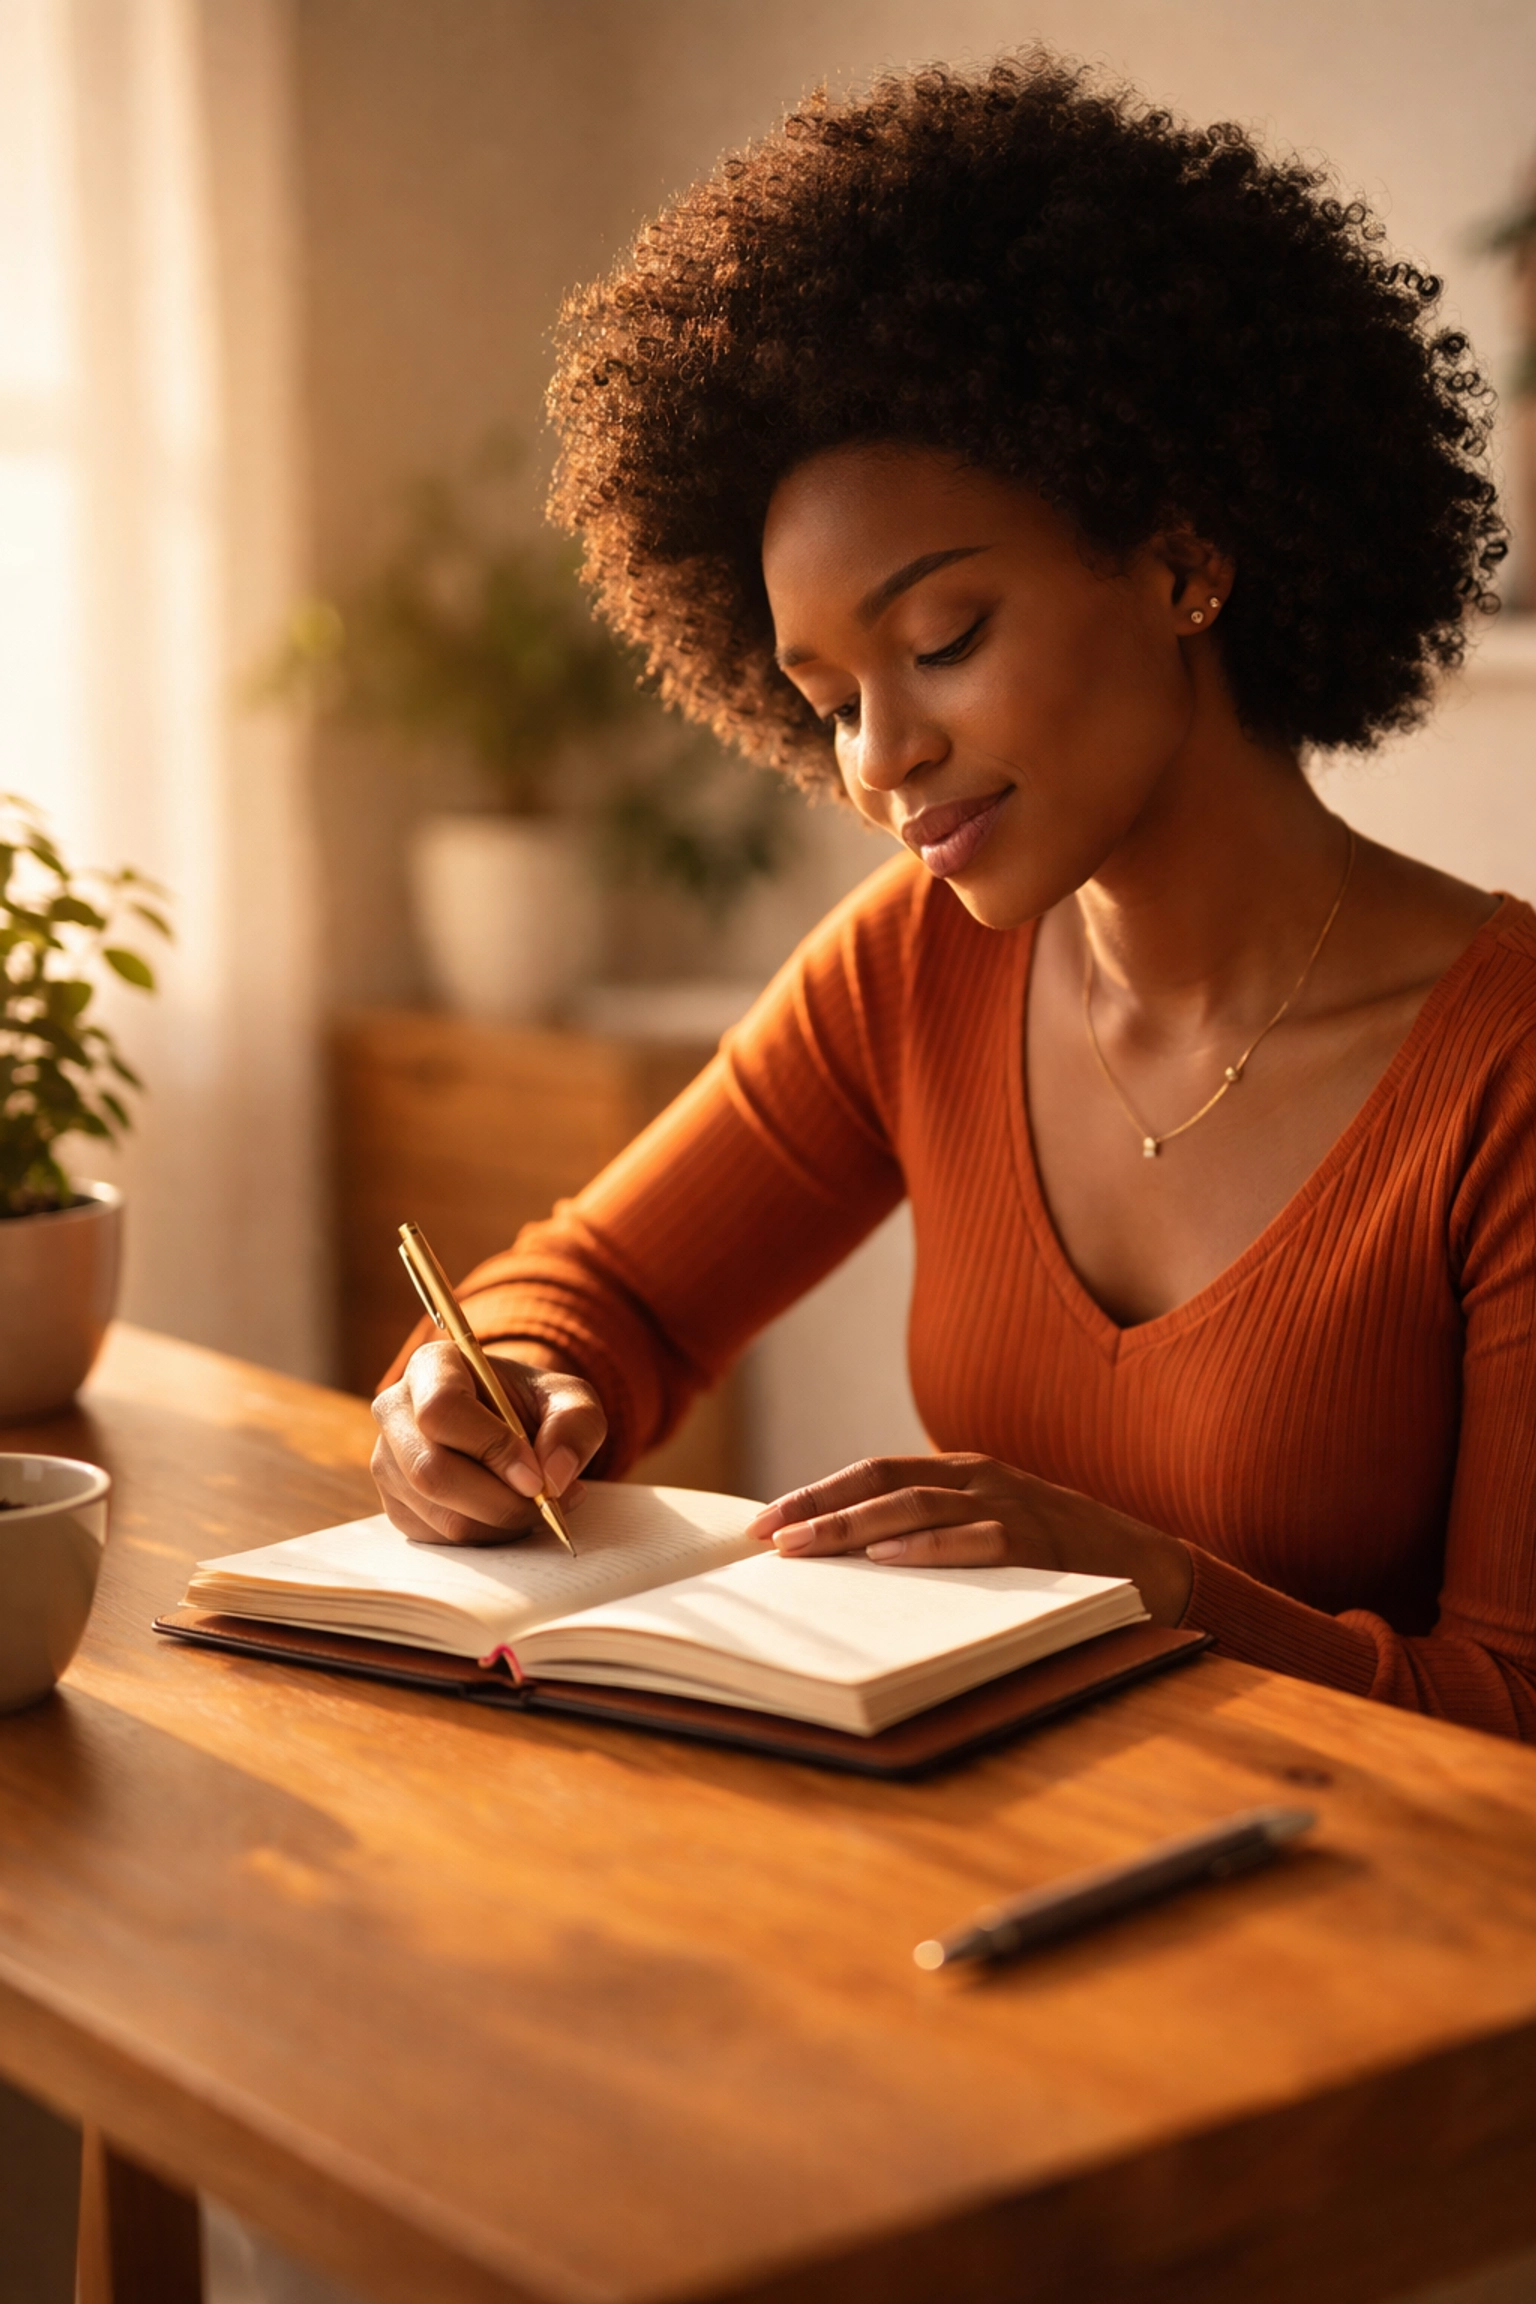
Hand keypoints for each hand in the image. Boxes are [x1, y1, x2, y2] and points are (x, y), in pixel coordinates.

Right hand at [371, 1341, 606, 1544]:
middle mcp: (395, 1411)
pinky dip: (485, 1537)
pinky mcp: (396, 1505)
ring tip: (535, 1505)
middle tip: (545, 1502)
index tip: (536, 1476)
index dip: (491, 1448)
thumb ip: (575, 1424)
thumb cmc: (532, 1404)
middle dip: (499, 1500)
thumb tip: (553, 1476)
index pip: (442, 1410)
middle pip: (431, 1471)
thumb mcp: (569, 1398)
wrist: (508, 1425)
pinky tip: (507, 1514)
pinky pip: (439, 1538)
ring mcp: (386, 1462)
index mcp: (432, 1366)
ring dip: (499, 1522)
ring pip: (438, 1513)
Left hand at [746, 1454, 1192, 1625]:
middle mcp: (982, 1479)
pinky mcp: (1040, 1545)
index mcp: (964, 1472)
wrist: (1154, 1568)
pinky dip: (928, 1547)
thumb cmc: (1056, 1556)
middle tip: (767, 1536)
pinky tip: (886, 1557)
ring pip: (917, 1506)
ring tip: (805, 1547)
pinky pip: (976, 1541)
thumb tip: (849, 1564)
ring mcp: (1012, 1507)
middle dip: (818, 1507)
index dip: (816, 1493)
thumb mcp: (989, 1529)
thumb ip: (932, 1533)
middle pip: (882, 1482)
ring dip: (853, 1526)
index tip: (763, 1523)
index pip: (874, 1472)